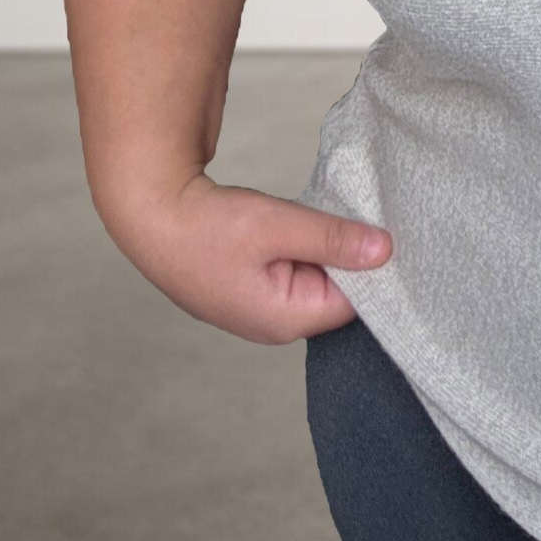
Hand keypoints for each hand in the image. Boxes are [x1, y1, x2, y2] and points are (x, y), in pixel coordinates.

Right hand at [102, 170, 392, 344]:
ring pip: (315, 280)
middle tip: (365, 219)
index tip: (390, 233)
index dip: (374, 269)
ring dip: (326, 250)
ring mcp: (258, 309)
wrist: (149, 215)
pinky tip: (305, 225)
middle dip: (352, 259)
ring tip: (331, 219)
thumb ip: (333, 239)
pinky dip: (304, 249)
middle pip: (337, 294)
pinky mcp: (248, 289)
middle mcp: (274, 325)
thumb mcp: (279, 226)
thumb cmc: (207, 226)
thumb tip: (385, 251)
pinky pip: (293, 273)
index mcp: (285, 320)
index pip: (355, 303)